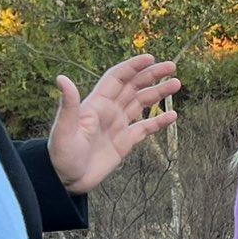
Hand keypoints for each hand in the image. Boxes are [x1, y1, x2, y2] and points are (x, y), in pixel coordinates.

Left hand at [48, 54, 181, 195]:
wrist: (66, 180)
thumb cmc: (60, 154)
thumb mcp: (63, 129)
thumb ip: (68, 105)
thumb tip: (61, 78)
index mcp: (96, 104)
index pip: (118, 78)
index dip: (133, 67)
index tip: (151, 58)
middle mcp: (109, 111)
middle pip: (134, 87)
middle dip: (152, 75)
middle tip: (172, 66)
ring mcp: (118, 126)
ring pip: (142, 104)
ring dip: (158, 93)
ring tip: (176, 84)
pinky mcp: (125, 143)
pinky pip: (145, 128)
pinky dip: (159, 122)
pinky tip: (173, 116)